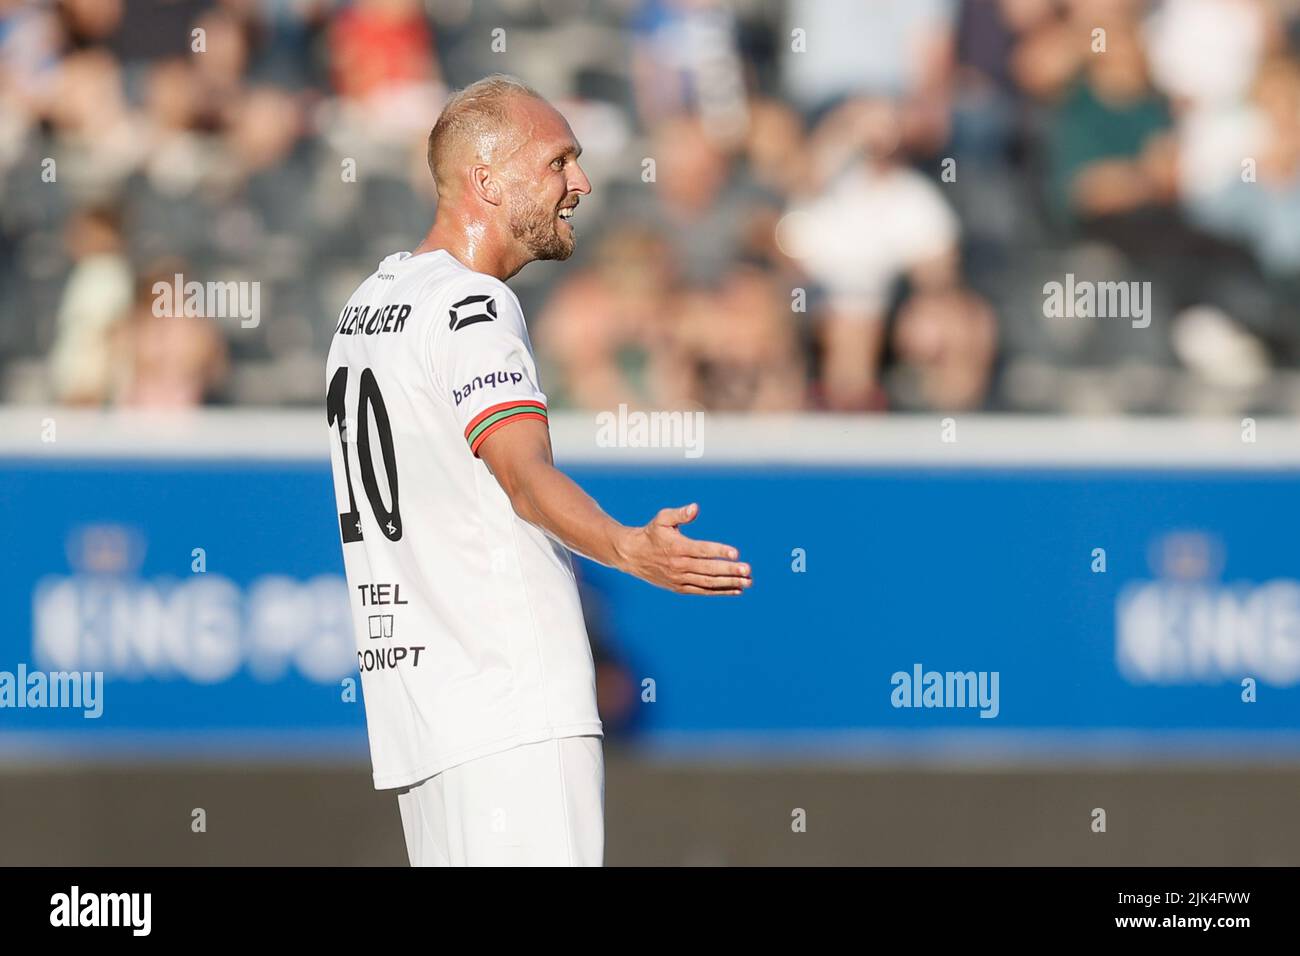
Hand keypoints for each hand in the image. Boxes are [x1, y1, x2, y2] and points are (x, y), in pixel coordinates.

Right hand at [614, 503, 751, 595]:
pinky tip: (736, 589)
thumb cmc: (651, 533)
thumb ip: (680, 514)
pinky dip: (719, 591)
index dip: (719, 551)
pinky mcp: (679, 587)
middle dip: (729, 571)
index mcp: (677, 547)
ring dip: (729, 583)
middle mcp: (679, 565)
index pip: (702, 550)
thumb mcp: (662, 519)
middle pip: (708, 569)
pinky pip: (703, 590)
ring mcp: (679, 578)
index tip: (736, 553)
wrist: (632, 555)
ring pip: (708, 583)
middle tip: (747, 570)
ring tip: (748, 582)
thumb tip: (695, 508)